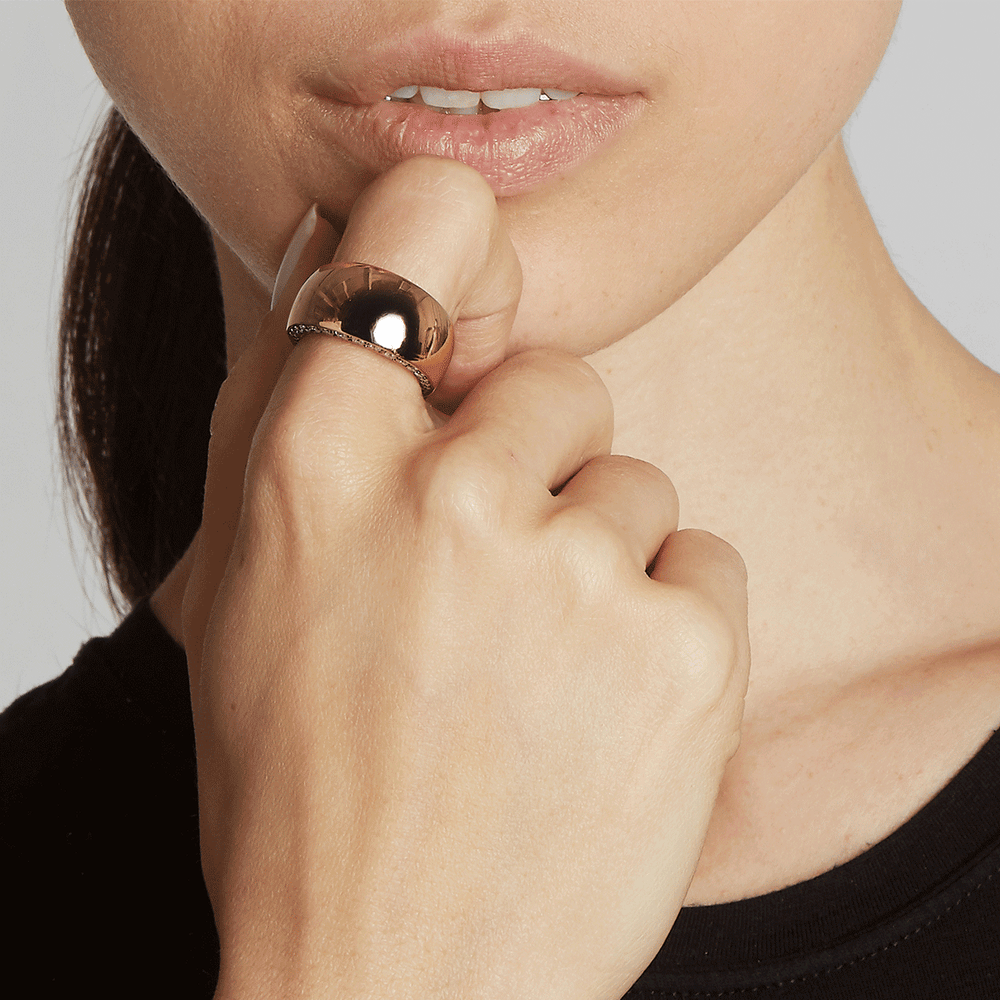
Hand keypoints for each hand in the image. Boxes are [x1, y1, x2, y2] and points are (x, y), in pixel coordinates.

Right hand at [181, 156, 748, 999]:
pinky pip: (703, 563)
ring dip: (599, 558)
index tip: (467, 310)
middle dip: (538, 456)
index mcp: (318, 465)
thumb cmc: (304, 785)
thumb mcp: (247, 590)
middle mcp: (449, 496)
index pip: (414, 233)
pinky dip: (666, 622)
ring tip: (540, 670)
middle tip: (494, 573)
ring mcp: (577, 571)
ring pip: (635, 484)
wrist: (391, 975)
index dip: (449, 247)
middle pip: (558, 380)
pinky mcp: (683, 649)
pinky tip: (600, 709)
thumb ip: (295, 419)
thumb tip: (355, 278)